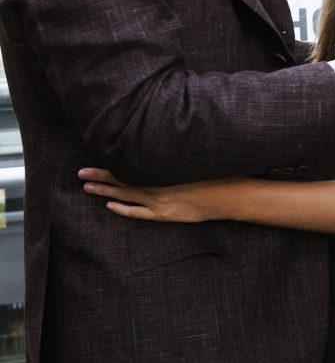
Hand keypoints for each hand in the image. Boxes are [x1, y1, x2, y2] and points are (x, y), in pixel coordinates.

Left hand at [79, 167, 213, 222]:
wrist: (225, 195)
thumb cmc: (211, 173)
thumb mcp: (190, 159)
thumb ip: (170, 157)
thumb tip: (155, 148)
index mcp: (161, 171)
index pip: (128, 167)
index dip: (109, 165)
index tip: (94, 161)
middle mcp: (155, 186)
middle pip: (122, 180)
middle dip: (100, 177)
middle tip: (81, 173)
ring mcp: (158, 202)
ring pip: (126, 196)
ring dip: (106, 192)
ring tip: (87, 188)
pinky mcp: (164, 215)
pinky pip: (138, 213)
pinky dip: (123, 209)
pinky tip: (110, 206)